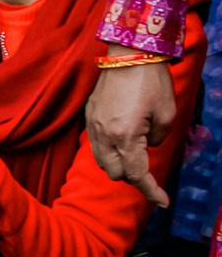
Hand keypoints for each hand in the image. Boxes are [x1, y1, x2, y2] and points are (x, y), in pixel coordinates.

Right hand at [86, 55, 175, 208]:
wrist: (127, 53)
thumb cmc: (152, 82)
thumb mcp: (167, 113)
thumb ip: (159, 138)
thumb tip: (149, 145)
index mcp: (126, 136)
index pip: (138, 175)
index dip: (152, 191)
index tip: (163, 202)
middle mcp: (104, 136)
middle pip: (116, 173)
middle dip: (134, 177)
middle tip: (150, 170)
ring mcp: (93, 127)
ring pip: (103, 162)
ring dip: (119, 166)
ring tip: (135, 156)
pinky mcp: (89, 117)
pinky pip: (96, 146)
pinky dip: (109, 152)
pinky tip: (121, 142)